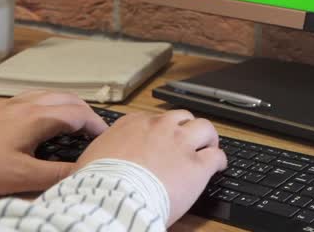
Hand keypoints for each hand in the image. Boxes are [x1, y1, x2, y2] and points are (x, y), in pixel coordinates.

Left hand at [0, 90, 108, 195]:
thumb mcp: (20, 176)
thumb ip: (54, 174)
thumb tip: (83, 173)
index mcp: (38, 117)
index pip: (79, 114)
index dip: (98, 126)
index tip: (108, 141)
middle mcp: (29, 104)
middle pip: (68, 99)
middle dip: (87, 113)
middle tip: (96, 134)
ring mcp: (13, 104)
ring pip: (52, 96)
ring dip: (70, 107)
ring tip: (77, 126)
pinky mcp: (1, 109)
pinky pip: (36, 98)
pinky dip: (52, 106)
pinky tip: (45, 121)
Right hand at [78, 109, 227, 221]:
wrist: (113, 197)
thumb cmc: (98, 182)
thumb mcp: (93, 157)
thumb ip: (104, 151)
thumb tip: (96, 159)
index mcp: (133, 124)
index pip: (154, 119)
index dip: (161, 130)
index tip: (161, 139)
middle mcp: (159, 128)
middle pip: (181, 117)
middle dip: (186, 128)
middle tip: (188, 140)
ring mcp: (180, 144)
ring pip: (204, 128)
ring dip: (207, 137)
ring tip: (209, 146)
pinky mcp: (196, 166)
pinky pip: (216, 156)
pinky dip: (219, 160)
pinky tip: (219, 166)